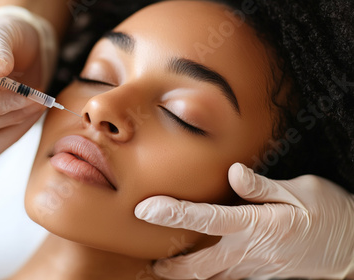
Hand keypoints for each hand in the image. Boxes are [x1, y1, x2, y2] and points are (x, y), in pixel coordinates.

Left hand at [135, 163, 353, 278]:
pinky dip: (213, 276)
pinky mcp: (263, 278)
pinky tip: (204, 267)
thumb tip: (233, 172)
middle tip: (154, 263)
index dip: (173, 214)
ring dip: (189, 275)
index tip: (146, 209)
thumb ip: (261, 187)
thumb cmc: (329, 213)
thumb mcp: (300, 191)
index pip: (205, 219)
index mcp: (257, 224)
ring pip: (213, 279)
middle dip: (172, 268)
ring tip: (170, 267)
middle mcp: (251, 252)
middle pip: (199, 267)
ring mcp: (257, 270)